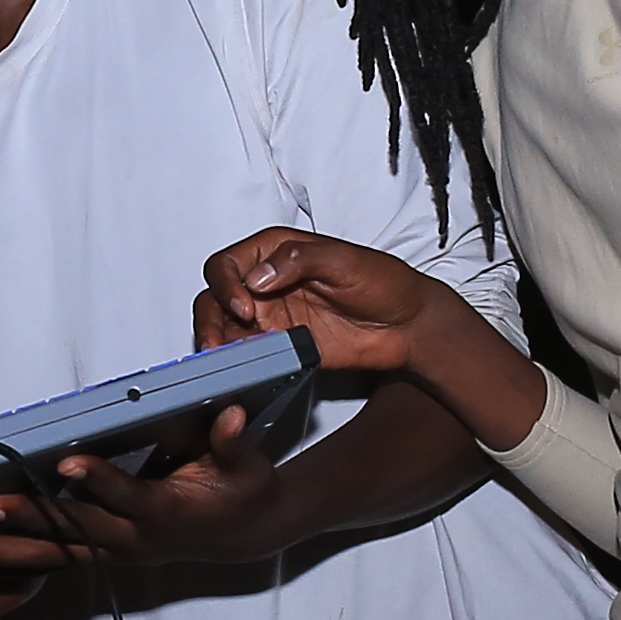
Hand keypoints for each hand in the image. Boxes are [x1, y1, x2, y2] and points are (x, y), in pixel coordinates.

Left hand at [24, 403, 296, 571]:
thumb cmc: (241, 491)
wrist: (241, 534)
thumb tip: (233, 415)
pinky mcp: (96, 553)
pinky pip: (44, 560)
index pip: (127, 496)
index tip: (67, 463)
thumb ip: (233, 442)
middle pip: (69, 531)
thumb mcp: (247, 466)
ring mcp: (109, 551)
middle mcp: (130, 538)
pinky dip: (2, 561)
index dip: (98, 481)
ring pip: (46, 555)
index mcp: (165, 512)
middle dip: (22, 522)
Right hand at [197, 229, 545, 450]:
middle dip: (212, 317)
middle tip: (221, 339)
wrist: (409, 325)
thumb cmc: (385, 282)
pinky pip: (248, 353)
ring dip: (217, 341)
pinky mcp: (281, 346)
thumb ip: (299, 260)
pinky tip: (243, 368)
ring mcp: (271, 316)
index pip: (228, 264)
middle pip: (215, 296)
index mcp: (275, 252)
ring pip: (224, 327)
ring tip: (224, 357)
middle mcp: (266, 283)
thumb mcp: (345, 260)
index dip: (226, 284)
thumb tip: (259, 276)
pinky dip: (239, 361)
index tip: (245, 304)